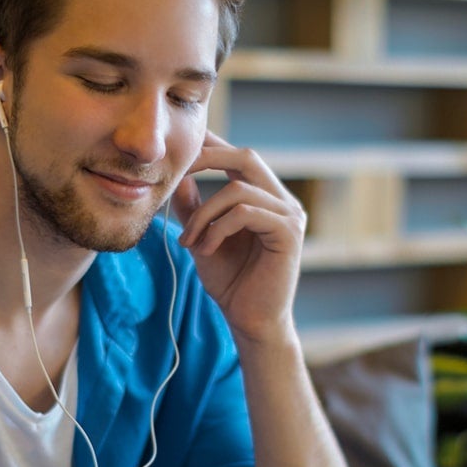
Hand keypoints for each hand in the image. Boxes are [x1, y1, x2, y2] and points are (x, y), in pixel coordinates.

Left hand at [171, 132, 305, 343]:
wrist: (251, 321)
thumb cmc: (231, 282)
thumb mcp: (202, 237)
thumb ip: (193, 207)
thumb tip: (177, 175)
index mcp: (264, 197)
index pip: (239, 158)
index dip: (211, 145)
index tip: (179, 147)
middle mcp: (282, 200)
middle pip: (246, 157)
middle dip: (207, 158)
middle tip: (176, 172)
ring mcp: (290, 215)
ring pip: (239, 190)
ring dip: (204, 214)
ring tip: (188, 241)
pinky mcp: (289, 233)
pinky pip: (246, 213)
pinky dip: (218, 228)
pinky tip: (205, 250)